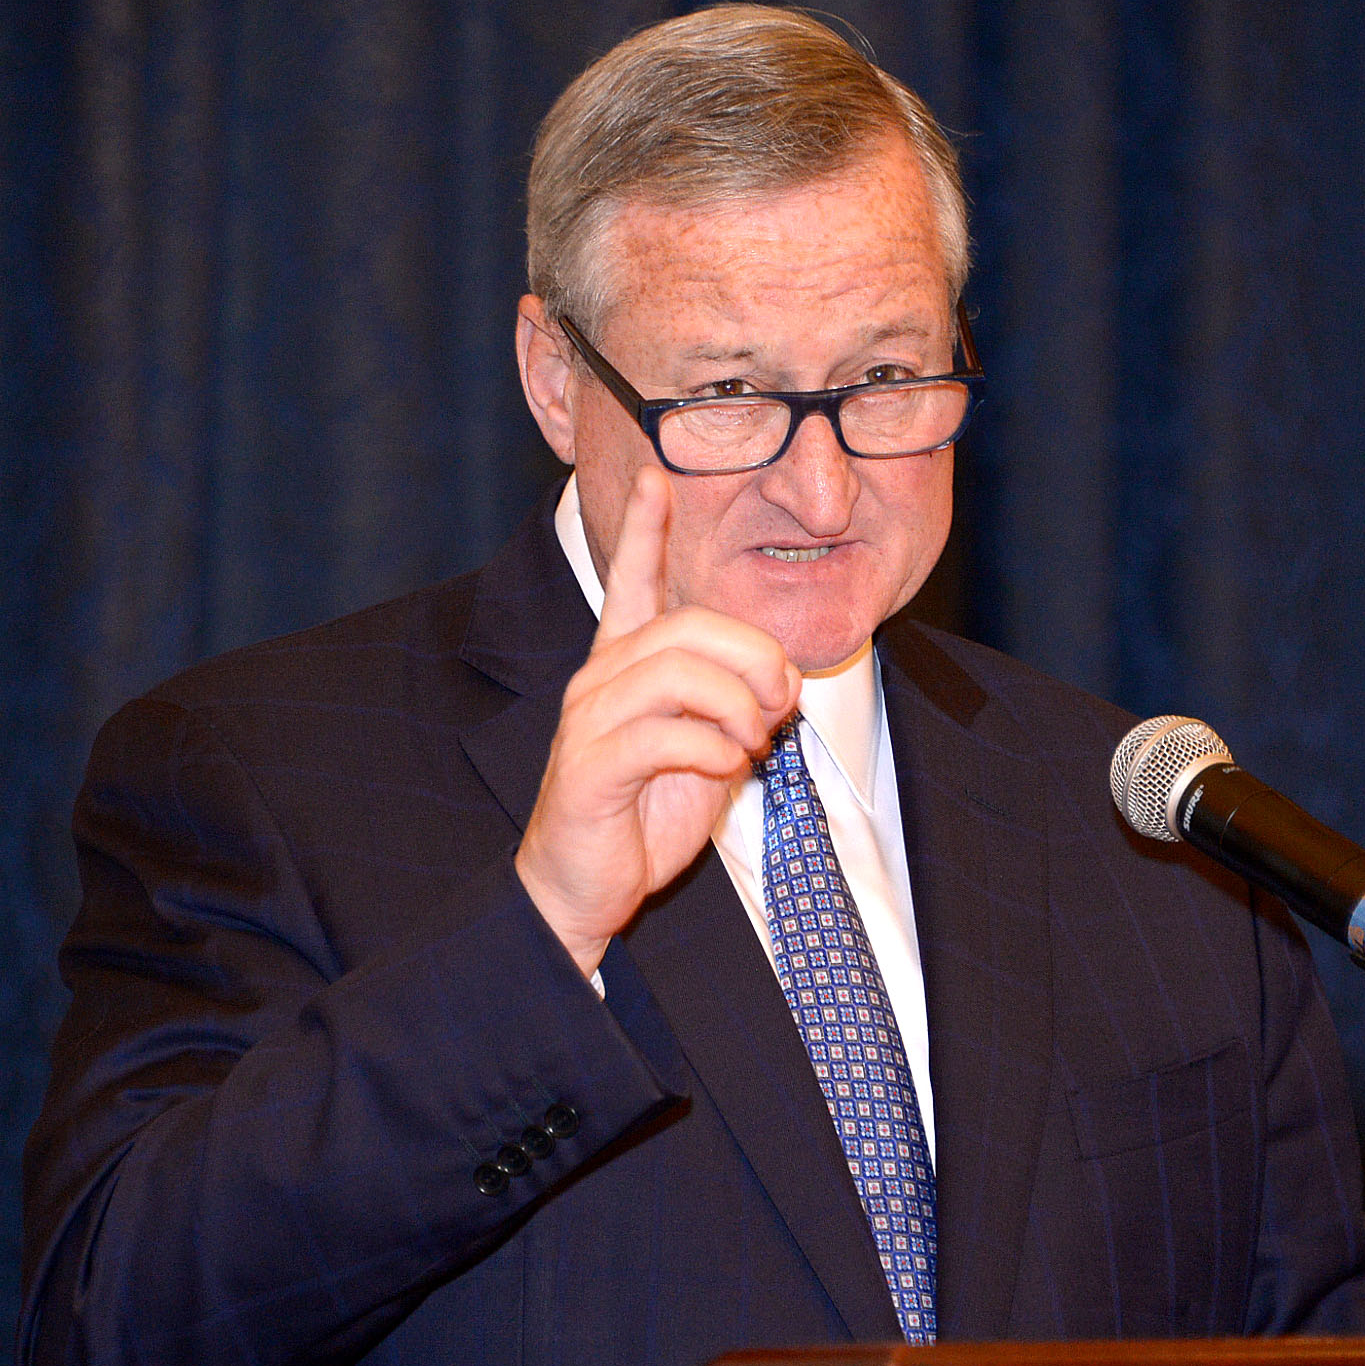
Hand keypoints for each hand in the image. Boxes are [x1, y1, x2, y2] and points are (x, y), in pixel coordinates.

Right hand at [516, 466, 800, 974]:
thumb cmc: (643, 817)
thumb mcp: (706, 751)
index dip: (646, 530)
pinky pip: (666, 733)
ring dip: (739, 705)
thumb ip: (736, 708)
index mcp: (624, 667)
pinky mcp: (591, 766)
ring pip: (680, 670)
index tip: (656, 477)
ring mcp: (590, 720)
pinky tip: (723, 767)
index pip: (632, 583)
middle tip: (781, 705)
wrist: (583, 888)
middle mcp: (600, 679)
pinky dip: (713, 747)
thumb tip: (782, 685)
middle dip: (755, 657)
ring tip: (752, 742)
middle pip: (690, 626)